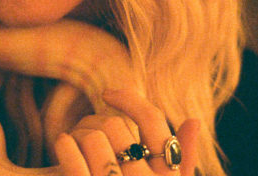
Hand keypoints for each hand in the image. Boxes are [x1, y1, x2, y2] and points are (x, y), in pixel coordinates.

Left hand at [54, 89, 198, 175]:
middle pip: (118, 127)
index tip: (108, 93)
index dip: (129, 99)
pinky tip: (63, 142)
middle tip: (87, 129)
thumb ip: (182, 160)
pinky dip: (66, 146)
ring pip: (95, 139)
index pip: (152, 120)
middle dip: (99, 122)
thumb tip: (194, 121)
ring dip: (81, 135)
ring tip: (75, 141)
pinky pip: (75, 164)